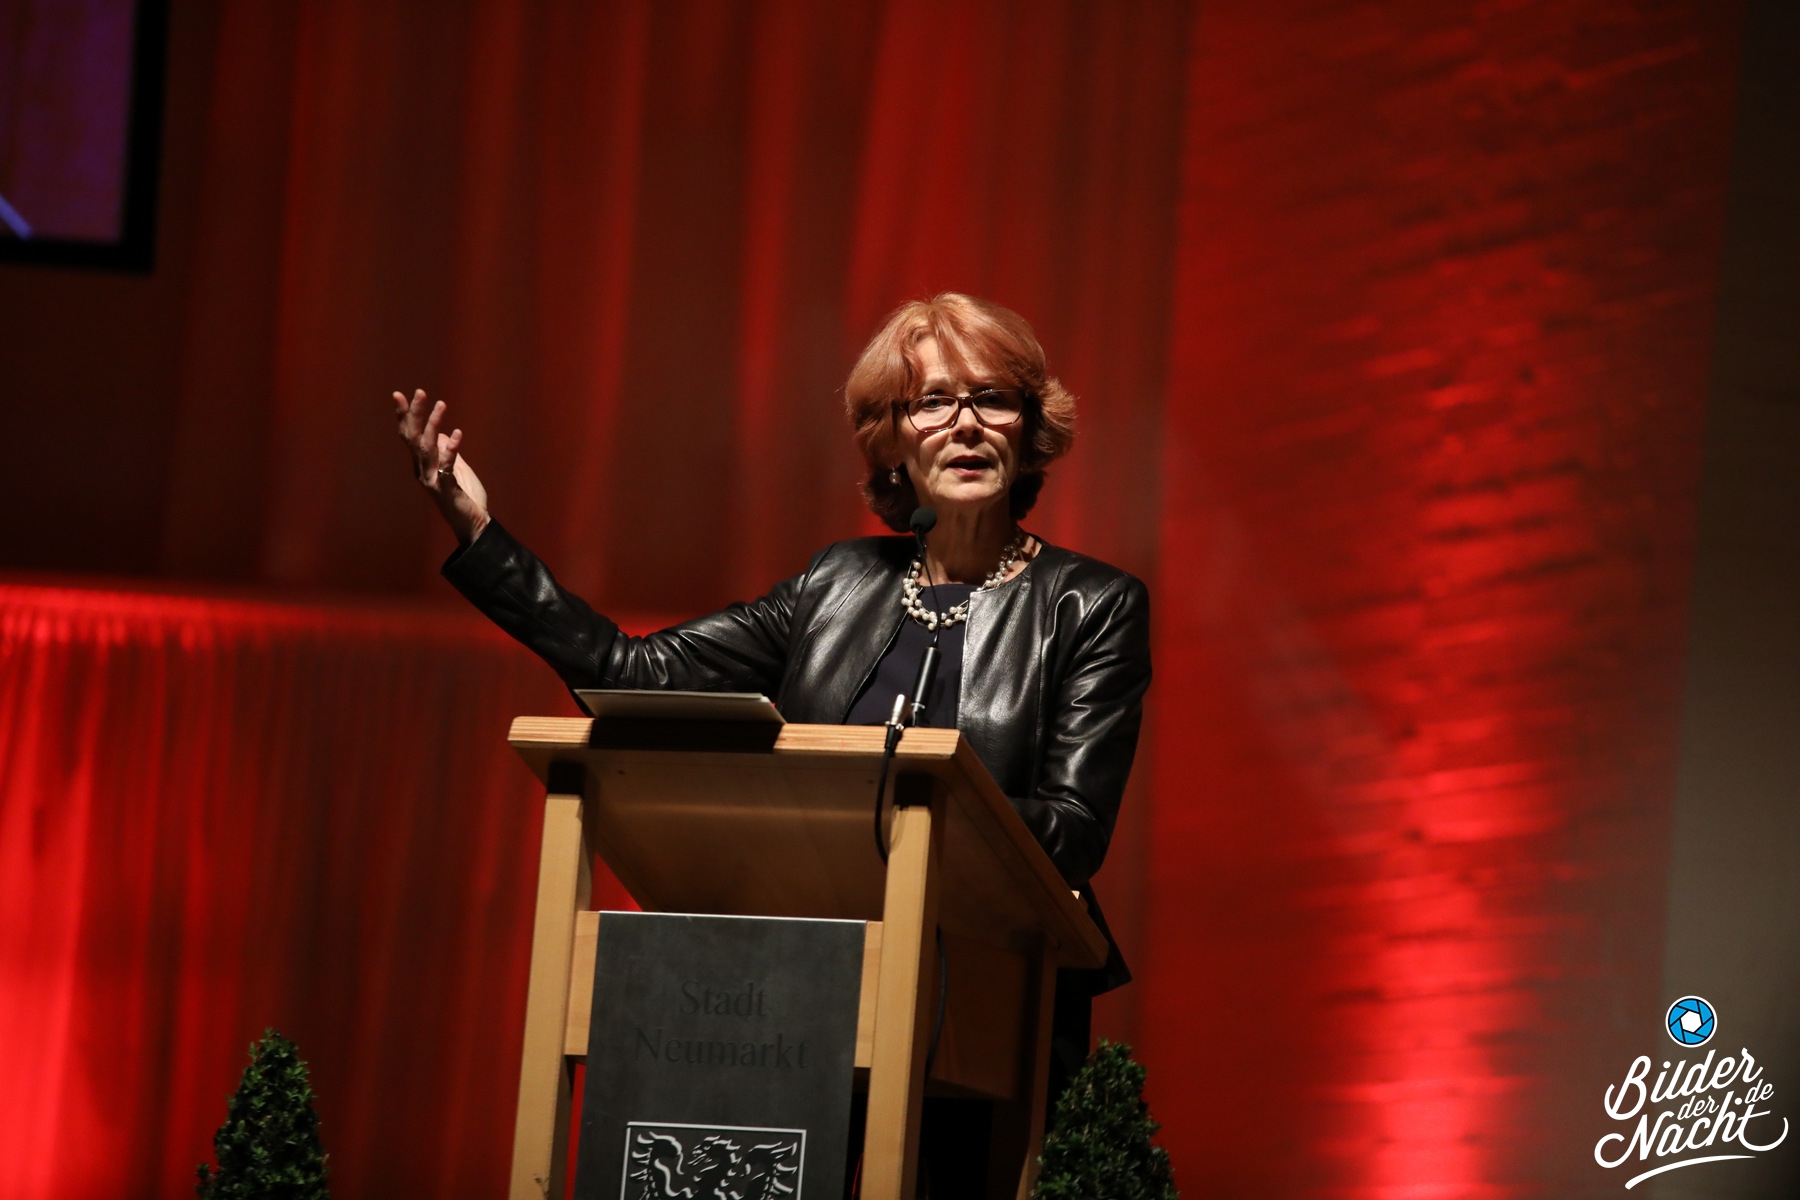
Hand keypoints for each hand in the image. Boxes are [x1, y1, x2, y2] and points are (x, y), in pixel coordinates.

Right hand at [394, 388, 489, 544]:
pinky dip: (451, 448)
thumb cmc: (466, 497)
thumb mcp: (458, 468)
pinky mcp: (445, 489)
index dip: (404, 415)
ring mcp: (432, 480)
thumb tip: (441, 433)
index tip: (400, 395)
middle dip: (414, 414)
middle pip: (413, 437)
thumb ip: (447, 451)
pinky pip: (447, 465)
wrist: (474, 525)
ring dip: (432, 424)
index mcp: (422, 464)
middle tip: (419, 392)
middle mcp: (422, 470)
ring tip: (441, 405)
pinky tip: (456, 433)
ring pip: (427, 447)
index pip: (409, 435)